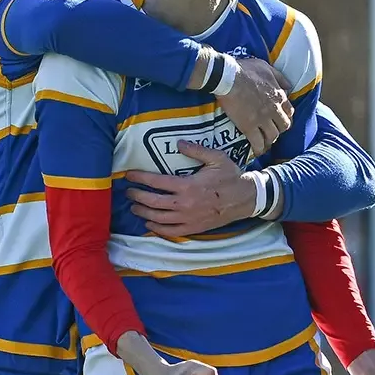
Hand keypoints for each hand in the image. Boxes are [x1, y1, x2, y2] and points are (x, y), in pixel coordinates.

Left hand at [123, 141, 256, 236]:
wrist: (245, 199)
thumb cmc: (231, 177)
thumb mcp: (216, 158)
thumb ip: (196, 150)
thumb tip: (178, 143)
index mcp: (187, 185)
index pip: (156, 182)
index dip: (140, 178)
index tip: (129, 175)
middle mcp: (184, 204)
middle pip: (152, 202)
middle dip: (137, 196)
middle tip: (128, 192)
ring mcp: (188, 218)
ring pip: (158, 219)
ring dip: (142, 213)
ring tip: (134, 207)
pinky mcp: (193, 228)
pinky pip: (170, 231)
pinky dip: (157, 229)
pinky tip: (149, 225)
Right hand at [215, 57, 292, 157]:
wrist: (228, 77)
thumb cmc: (246, 70)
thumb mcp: (267, 68)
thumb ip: (280, 78)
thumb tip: (288, 87)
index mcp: (279, 96)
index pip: (289, 112)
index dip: (285, 117)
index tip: (279, 120)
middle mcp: (274, 110)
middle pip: (284, 126)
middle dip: (279, 130)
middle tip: (272, 131)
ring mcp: (262, 120)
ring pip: (273, 136)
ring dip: (269, 140)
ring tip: (264, 143)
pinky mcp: (249, 127)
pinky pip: (258, 143)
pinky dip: (259, 149)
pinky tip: (256, 151)